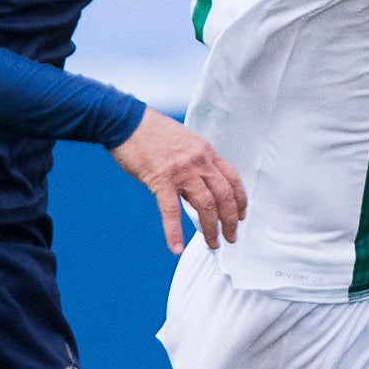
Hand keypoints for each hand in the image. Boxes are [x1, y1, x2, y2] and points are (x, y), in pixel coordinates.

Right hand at [113, 111, 245, 252]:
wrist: (127, 121)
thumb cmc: (152, 131)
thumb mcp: (185, 142)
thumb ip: (196, 162)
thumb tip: (200, 186)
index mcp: (206, 151)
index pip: (232, 179)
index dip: (240, 200)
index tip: (241, 215)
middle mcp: (199, 161)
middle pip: (224, 195)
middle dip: (230, 220)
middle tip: (230, 237)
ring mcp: (181, 170)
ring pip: (205, 204)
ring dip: (210, 228)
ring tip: (212, 243)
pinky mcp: (160, 179)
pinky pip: (170, 210)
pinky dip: (173, 231)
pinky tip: (175, 247)